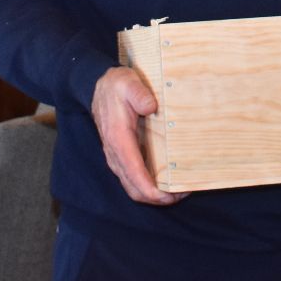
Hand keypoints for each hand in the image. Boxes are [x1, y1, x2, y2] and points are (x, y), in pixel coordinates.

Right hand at [91, 65, 183, 205]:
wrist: (98, 87)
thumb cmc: (116, 86)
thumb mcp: (128, 83)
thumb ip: (139, 94)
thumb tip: (151, 106)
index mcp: (118, 139)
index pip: (134, 173)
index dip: (151, 190)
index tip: (169, 196)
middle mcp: (115, 154)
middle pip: (134, 189)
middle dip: (157, 198)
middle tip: (182, 194)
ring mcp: (117, 157)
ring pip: (133, 187)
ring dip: (154, 195)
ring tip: (178, 191)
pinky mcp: (122, 156)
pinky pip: (134, 179)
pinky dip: (149, 186)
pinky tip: (166, 181)